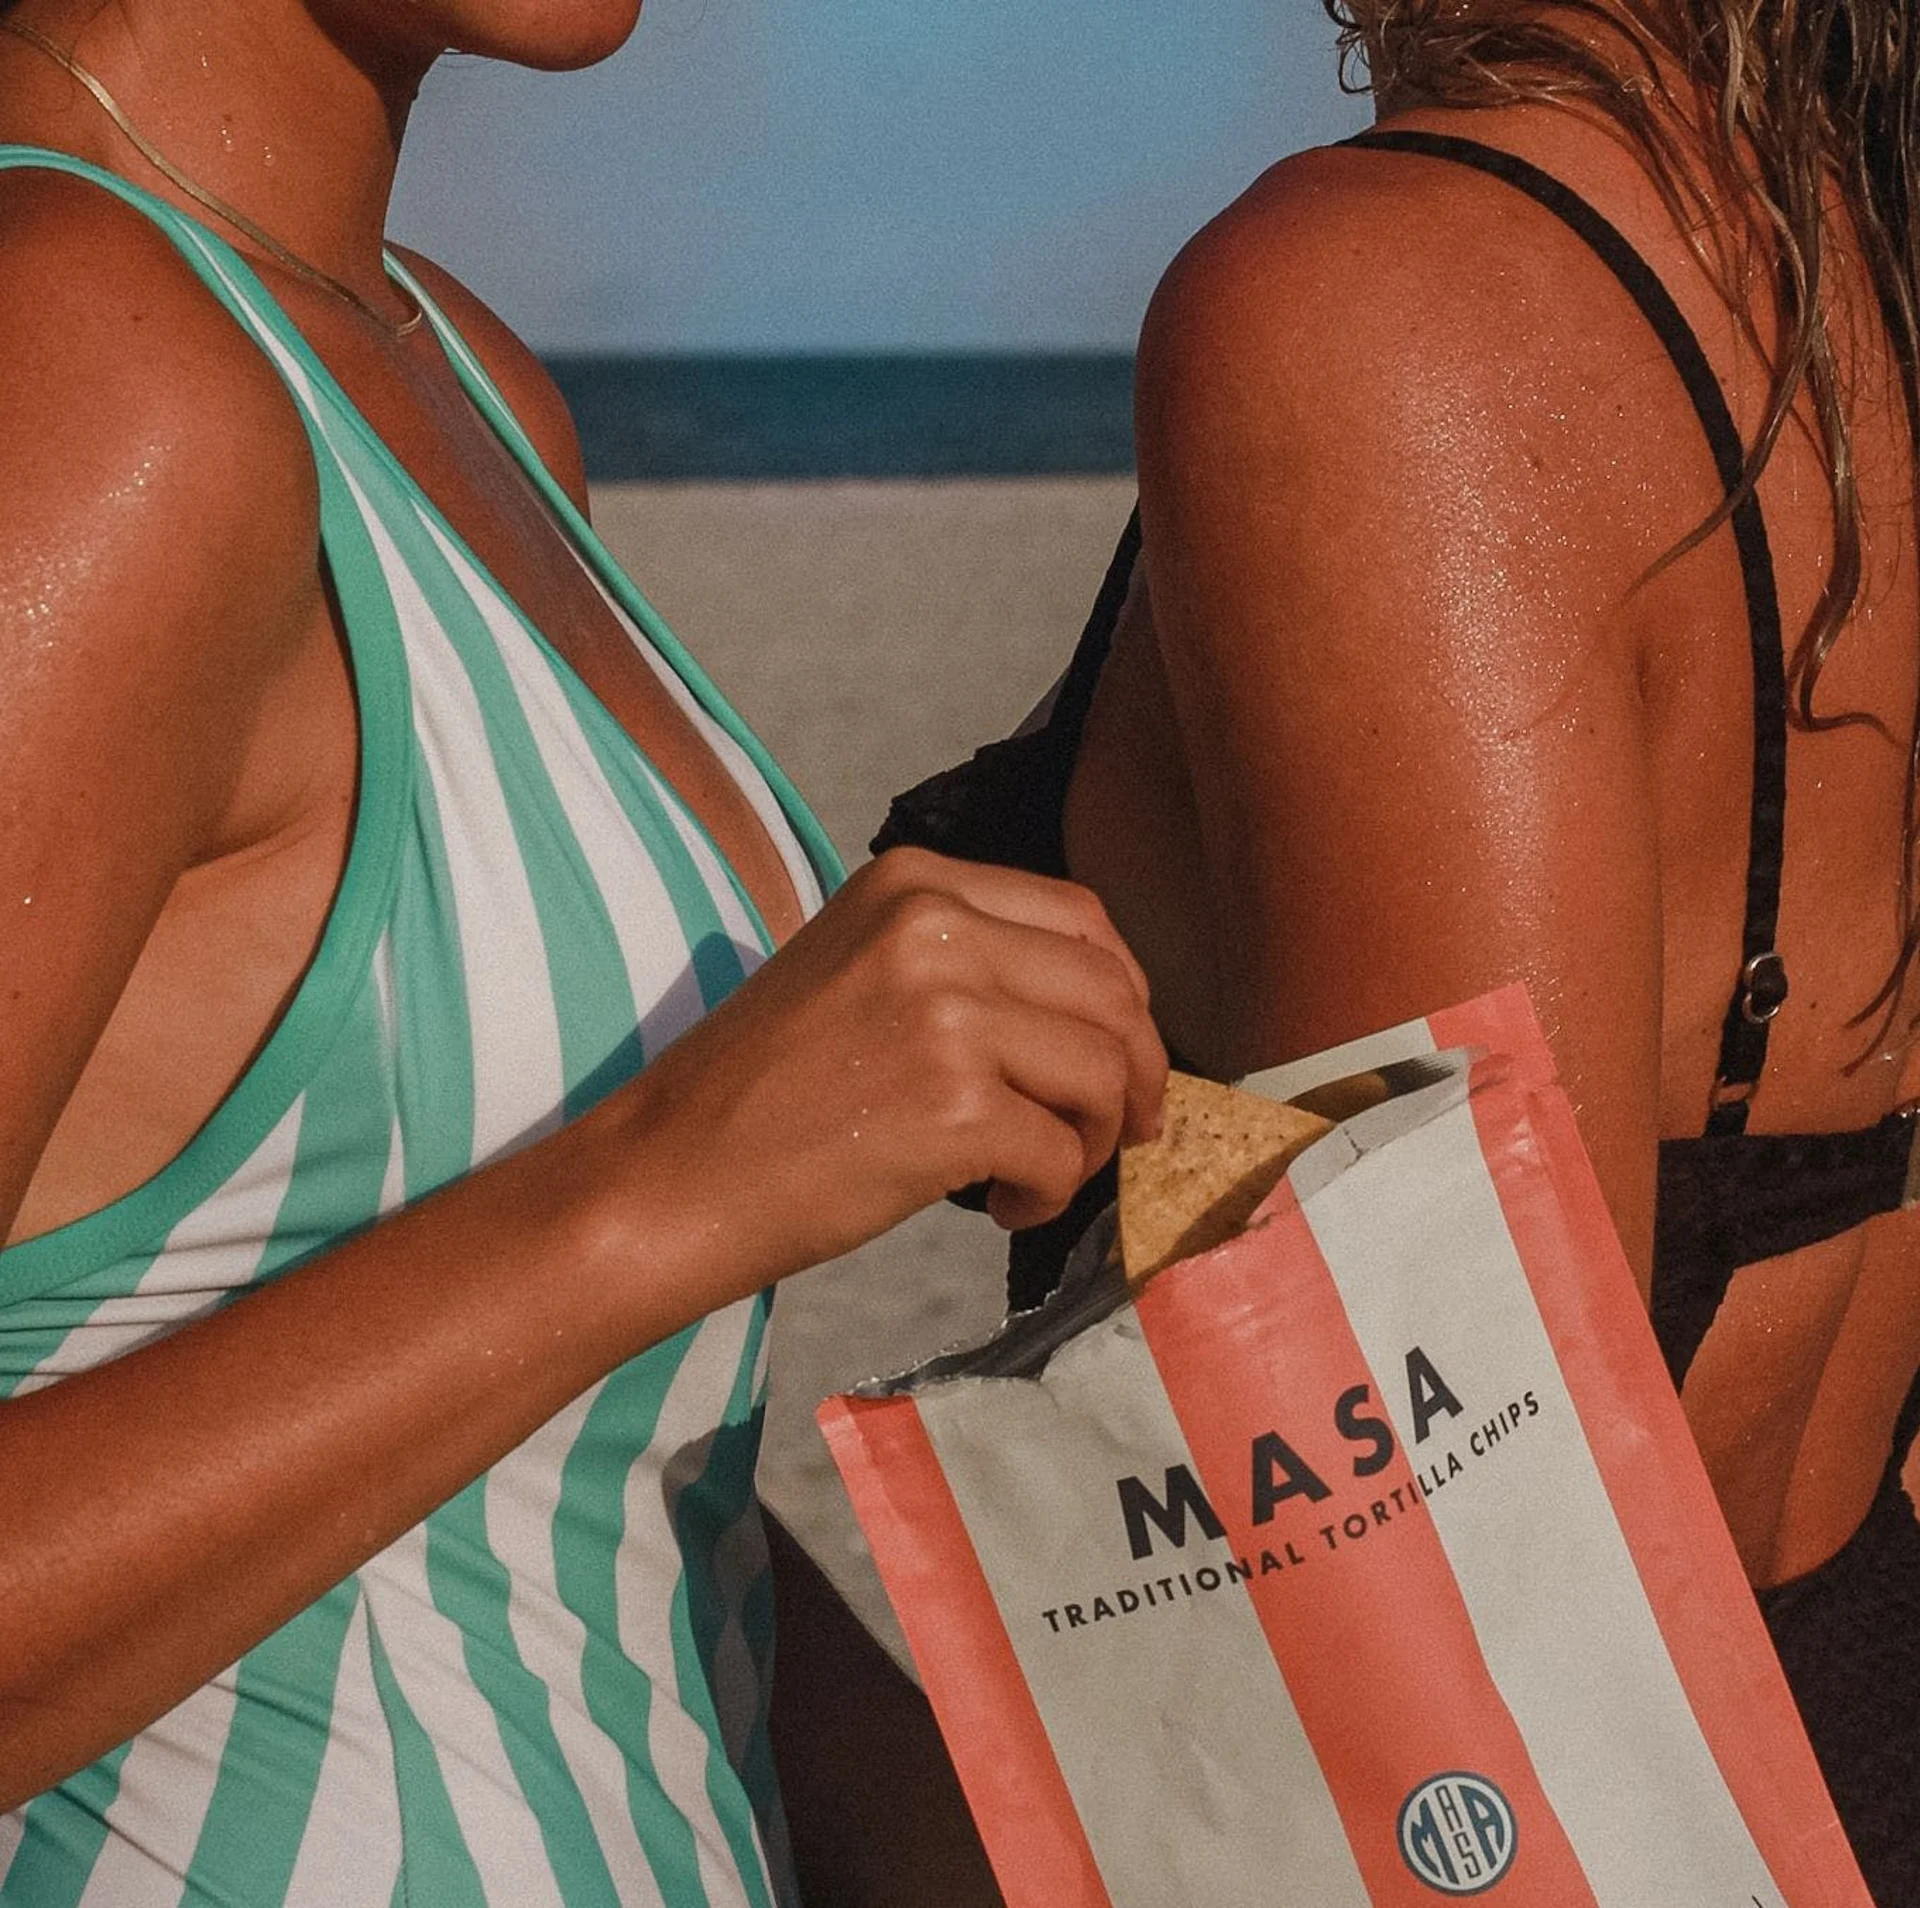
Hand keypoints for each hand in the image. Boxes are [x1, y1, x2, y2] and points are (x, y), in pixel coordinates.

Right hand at [602, 847, 1166, 1295]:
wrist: (663, 1178)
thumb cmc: (757, 1095)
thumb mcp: (857, 971)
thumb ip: (965, 962)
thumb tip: (1095, 1013)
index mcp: (913, 881)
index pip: (1083, 919)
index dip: (1125, 997)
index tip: (1122, 1057)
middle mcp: (934, 926)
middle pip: (1112, 993)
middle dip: (1136, 1073)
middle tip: (1117, 1134)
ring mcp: (945, 1012)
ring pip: (1105, 1072)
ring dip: (1093, 1139)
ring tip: (1038, 1174)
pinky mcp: (951, 1105)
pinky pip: (1061, 1151)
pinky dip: (1050, 1193)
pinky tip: (1002, 1207)